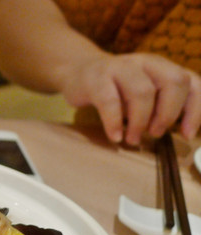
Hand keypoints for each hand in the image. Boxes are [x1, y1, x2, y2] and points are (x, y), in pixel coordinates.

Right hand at [59, 52, 200, 144]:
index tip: (187, 134)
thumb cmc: (115, 89)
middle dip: (168, 113)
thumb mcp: (143, 92)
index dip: (195, 110)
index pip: (192, 83)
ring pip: (143, 91)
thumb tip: (183, 133)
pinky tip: (115, 136)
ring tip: (132, 139)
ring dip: (140, 121)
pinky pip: (109, 101)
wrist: (77, 71)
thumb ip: (162, 105)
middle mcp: (146, 63)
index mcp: (163, 67)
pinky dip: (114, 123)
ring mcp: (120, 67)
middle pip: (174, 81)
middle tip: (155, 134)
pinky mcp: (96, 78)